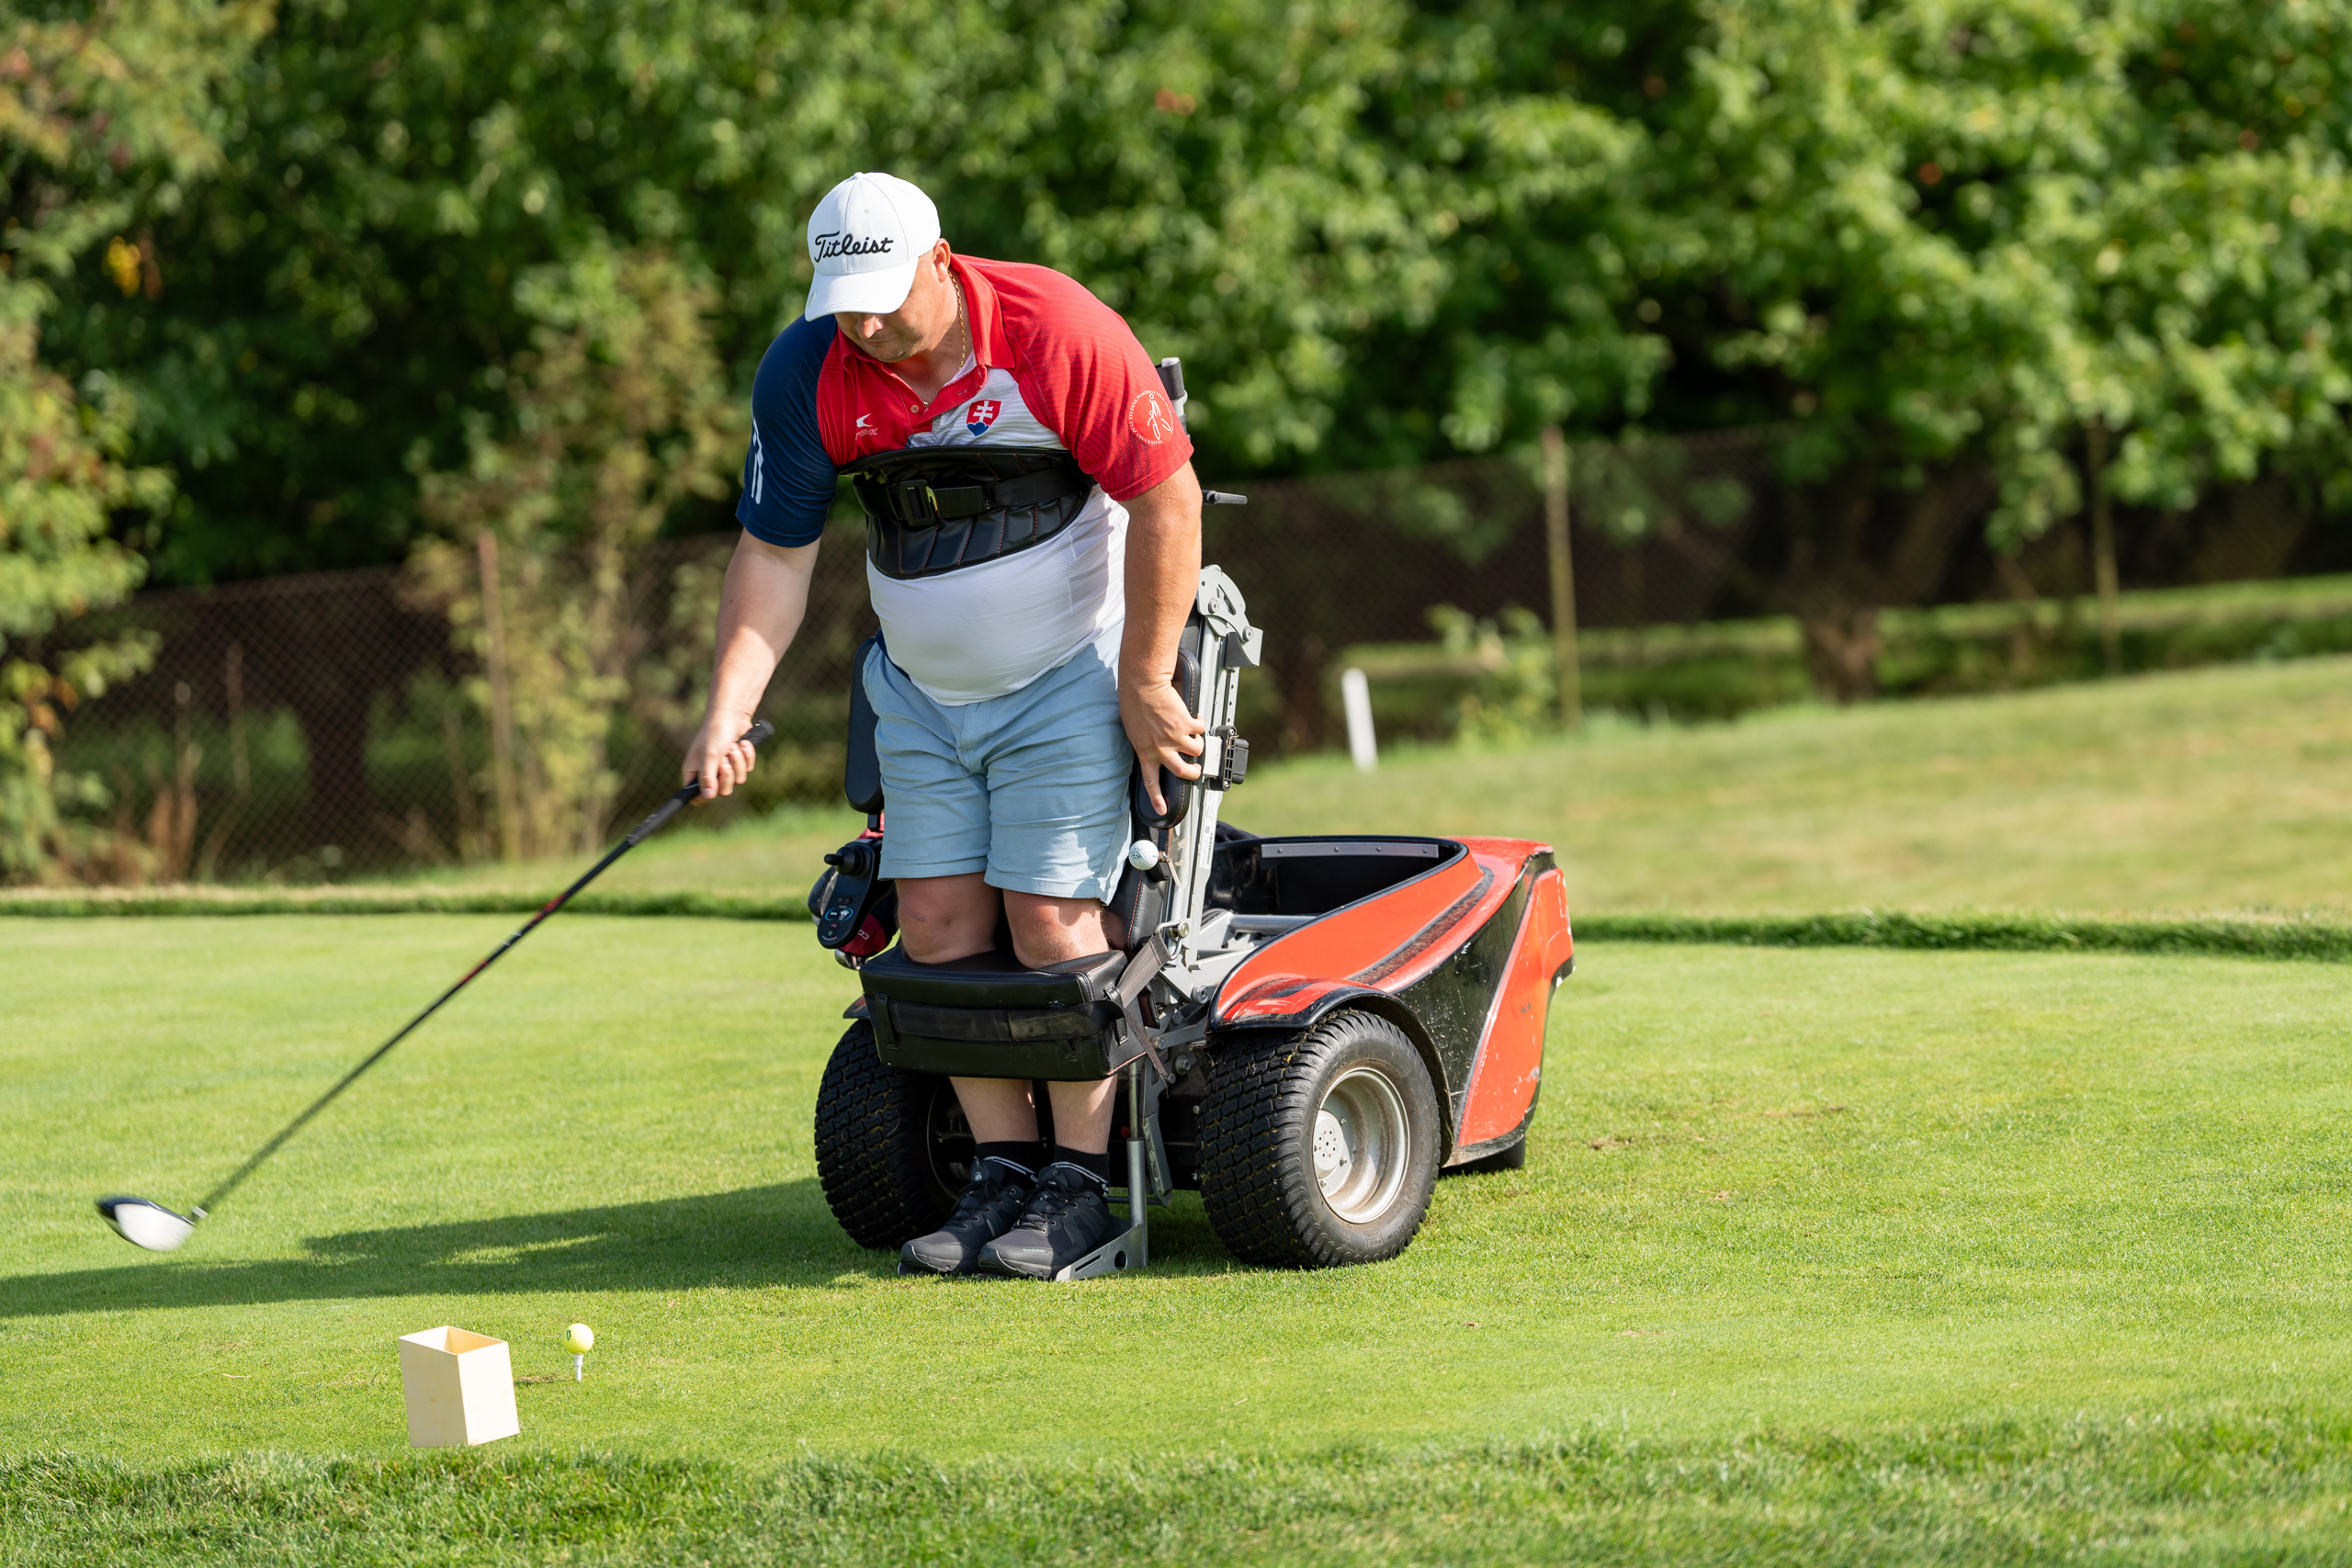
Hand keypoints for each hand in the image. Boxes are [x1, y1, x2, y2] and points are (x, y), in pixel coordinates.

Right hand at [685, 707, 760, 799]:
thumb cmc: (715, 733)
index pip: (696, 796)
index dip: (704, 797)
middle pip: (722, 791)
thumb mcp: (710, 756)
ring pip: (738, 780)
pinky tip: (742, 743)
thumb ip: (708, 777)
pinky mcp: (739, 762)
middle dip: (727, 775)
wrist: (732, 716)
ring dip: (738, 761)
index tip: (713, 789)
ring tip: (733, 746)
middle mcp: (709, 773)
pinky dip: (747, 756)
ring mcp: (726, 768)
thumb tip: (707, 796)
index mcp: (695, 772)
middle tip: (724, 760)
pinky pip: (748, 769)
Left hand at [1120, 677, 1204, 815]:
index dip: (1157, 799)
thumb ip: (1146, 743)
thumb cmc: (1134, 703)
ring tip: (1193, 734)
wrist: (1143, 685)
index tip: (1162, 810)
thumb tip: (1155, 747)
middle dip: (1194, 773)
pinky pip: (1200, 730)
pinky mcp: (1186, 725)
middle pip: (1184, 772)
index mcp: (1145, 752)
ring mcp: (1175, 738)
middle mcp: (1161, 749)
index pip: (1151, 782)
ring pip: (1197, 751)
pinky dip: (1200, 723)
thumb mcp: (1134, 731)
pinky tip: (1195, 717)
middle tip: (1195, 769)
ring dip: (1198, 743)